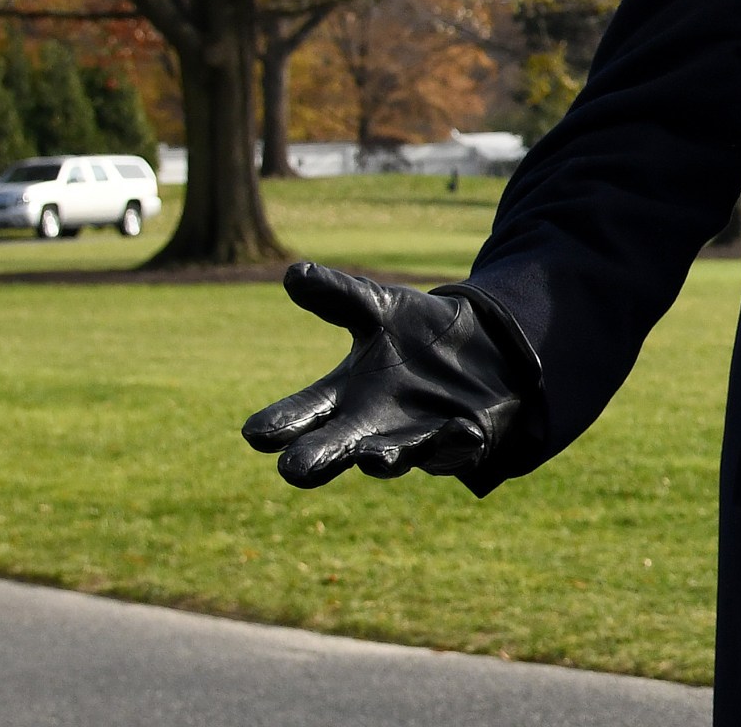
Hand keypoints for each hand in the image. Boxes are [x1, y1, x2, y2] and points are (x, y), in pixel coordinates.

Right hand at [242, 263, 528, 487]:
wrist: (485, 349)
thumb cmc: (418, 332)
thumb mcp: (380, 308)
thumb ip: (338, 295)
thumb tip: (292, 272)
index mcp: (341, 396)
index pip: (298, 415)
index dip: (277, 425)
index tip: (256, 433)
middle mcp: (368, 428)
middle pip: (330, 451)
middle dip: (314, 460)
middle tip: (293, 469)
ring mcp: (411, 441)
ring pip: (389, 459)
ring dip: (382, 458)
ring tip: (371, 457)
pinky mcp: (455, 445)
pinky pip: (453, 449)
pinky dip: (453, 442)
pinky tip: (460, 429)